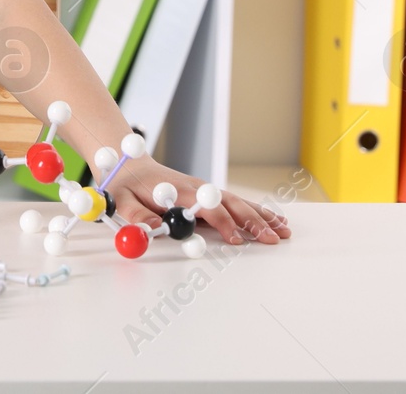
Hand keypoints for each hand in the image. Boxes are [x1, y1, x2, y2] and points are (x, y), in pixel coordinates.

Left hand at [98, 156, 290, 245]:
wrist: (128, 165)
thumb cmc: (125, 185)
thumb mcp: (121, 199)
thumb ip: (135, 215)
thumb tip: (150, 230)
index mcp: (178, 190)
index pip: (205, 207)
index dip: (222, 223)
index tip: (237, 240)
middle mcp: (197, 187)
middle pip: (230, 204)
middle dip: (253, 222)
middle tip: (273, 239)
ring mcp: (205, 189)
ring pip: (239, 202)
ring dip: (262, 216)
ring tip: (284, 231)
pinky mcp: (208, 194)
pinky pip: (237, 202)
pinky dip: (258, 210)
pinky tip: (276, 219)